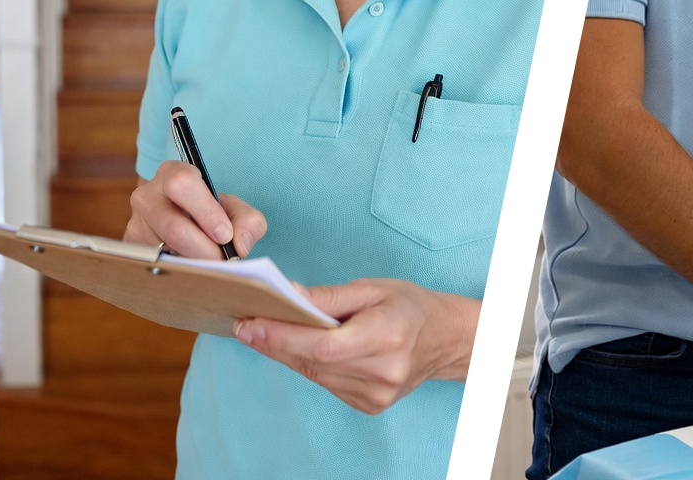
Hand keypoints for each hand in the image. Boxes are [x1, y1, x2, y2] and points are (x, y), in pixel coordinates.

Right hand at [125, 160, 265, 258]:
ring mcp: (135, 223)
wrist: (187, 222)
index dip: (206, 211)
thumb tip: (240, 245)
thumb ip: (248, 222)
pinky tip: (192, 267)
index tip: (225, 235)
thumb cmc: (213, 213)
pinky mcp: (131, 247)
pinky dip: (179, 270)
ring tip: (210, 262)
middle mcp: (147, 195)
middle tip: (221, 259)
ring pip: (163, 249)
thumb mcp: (236, 210)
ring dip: (192, 261)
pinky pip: (156, 264)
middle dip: (202, 248)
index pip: (183, 183)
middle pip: (172, 224)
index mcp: (173, 173)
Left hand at [234, 279, 476, 414]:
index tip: (251, 324)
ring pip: (315, 374)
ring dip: (288, 354)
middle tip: (247, 325)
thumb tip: (287, 296)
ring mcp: (377, 393)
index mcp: (388, 336)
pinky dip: (310, 365)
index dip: (283, 337)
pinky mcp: (370, 404)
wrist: (446, 339)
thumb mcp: (374, 288)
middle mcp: (383, 370)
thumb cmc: (410, 307)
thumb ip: (328, 297)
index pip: (324, 345)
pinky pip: (327, 383)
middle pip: (314, 362)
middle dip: (276, 342)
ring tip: (266, 332)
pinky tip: (302, 349)